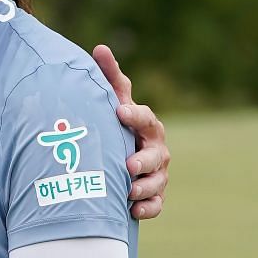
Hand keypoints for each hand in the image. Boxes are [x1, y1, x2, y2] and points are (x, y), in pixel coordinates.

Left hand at [91, 44, 169, 219]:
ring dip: (145, 186)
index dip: (134, 114)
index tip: (119, 112)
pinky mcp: (153, 195)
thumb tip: (100, 47)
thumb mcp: (112, 101)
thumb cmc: (115, 124)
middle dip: (144, 159)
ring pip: (157, 181)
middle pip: (156, 153)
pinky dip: (147, 208)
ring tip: (129, 191)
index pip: (144, 116)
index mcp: (145, 123)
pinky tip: (133, 210)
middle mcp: (155, 148)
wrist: (118, 156)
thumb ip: (109, 77)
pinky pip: (156, 204)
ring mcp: (156, 172)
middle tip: (129, 164)